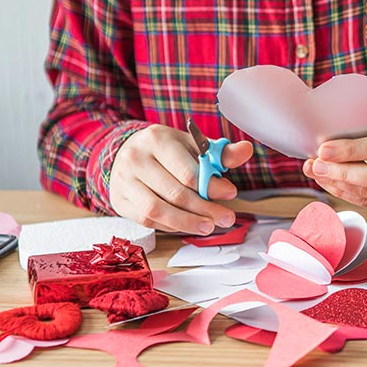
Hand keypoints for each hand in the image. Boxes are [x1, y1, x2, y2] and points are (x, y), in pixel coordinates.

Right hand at [110, 124, 252, 234]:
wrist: (129, 152)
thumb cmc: (168, 151)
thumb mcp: (194, 146)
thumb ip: (221, 152)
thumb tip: (246, 150)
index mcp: (158, 139)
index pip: (187, 170)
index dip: (211, 186)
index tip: (230, 193)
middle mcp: (136, 158)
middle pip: (175, 192)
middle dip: (204, 209)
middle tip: (226, 218)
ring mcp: (124, 180)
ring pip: (158, 209)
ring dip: (187, 222)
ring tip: (208, 226)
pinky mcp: (119, 200)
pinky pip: (147, 219)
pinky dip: (170, 226)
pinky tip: (187, 225)